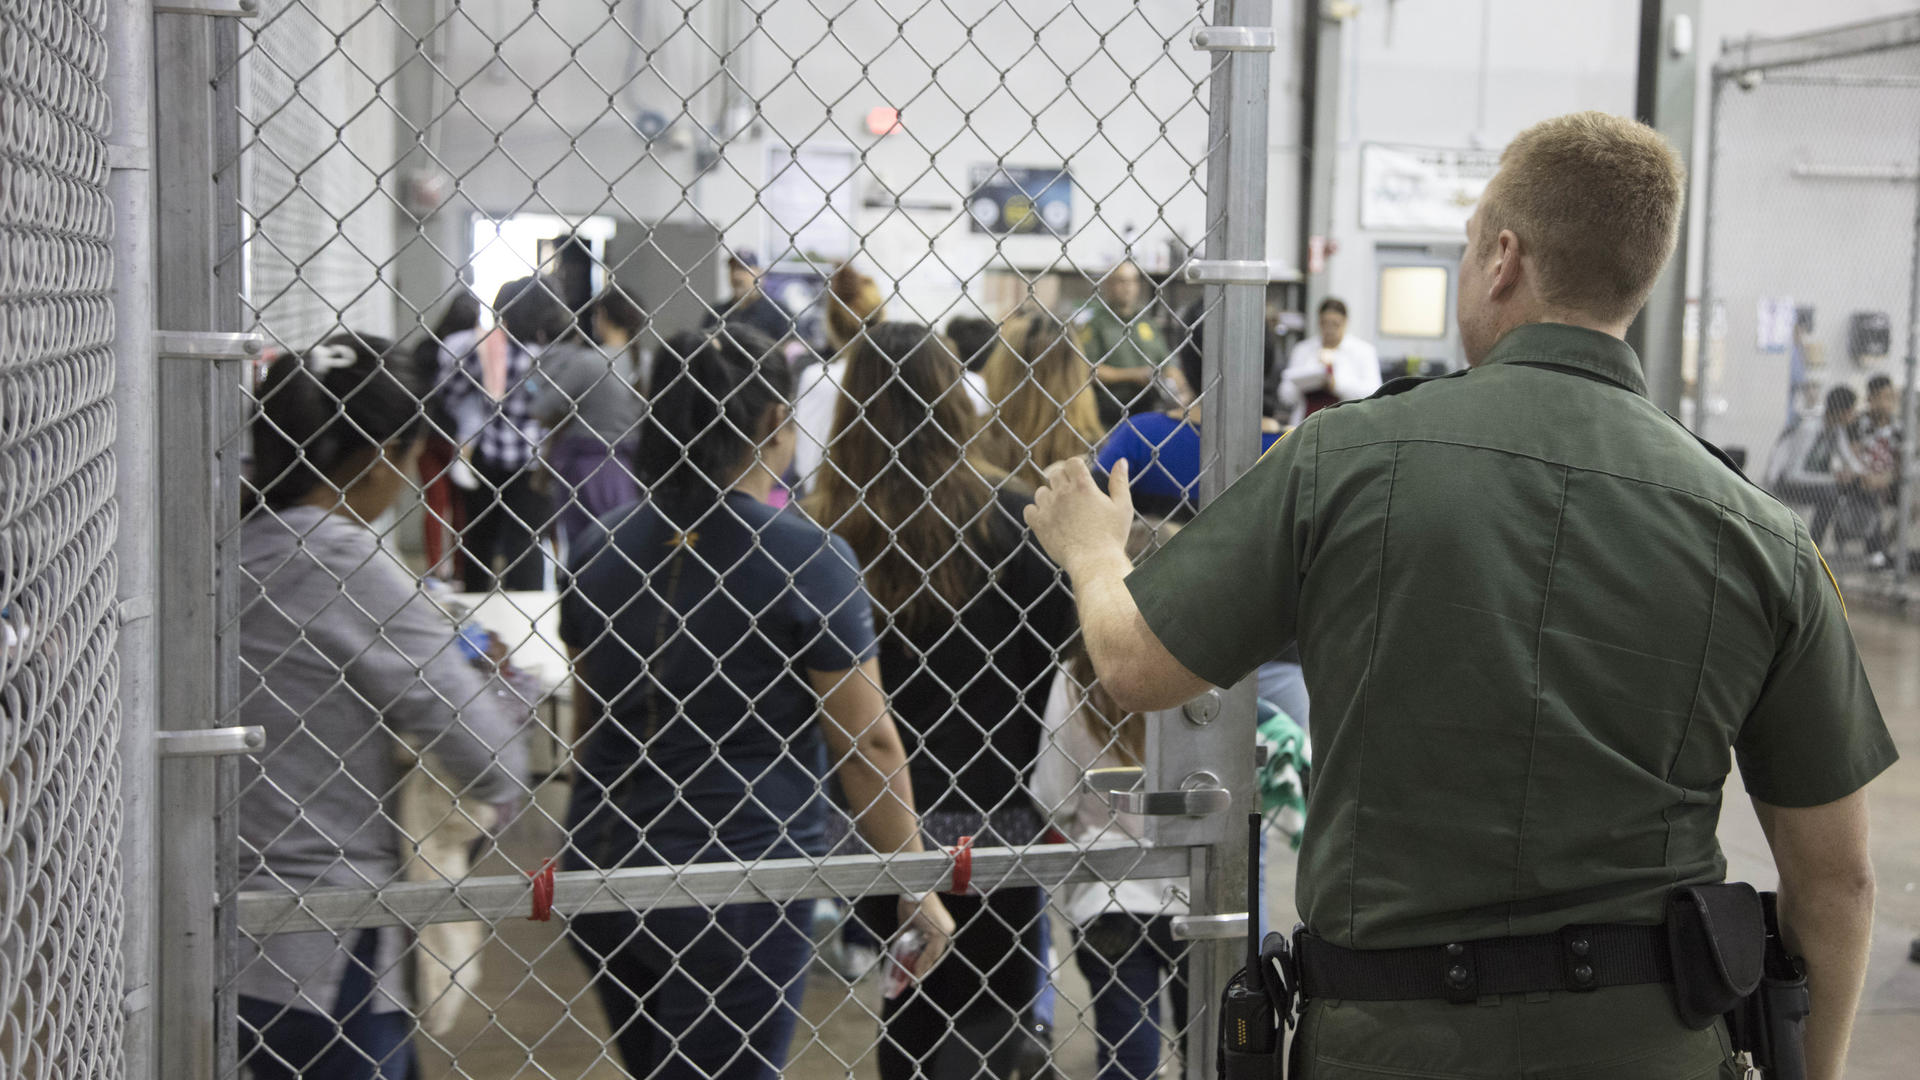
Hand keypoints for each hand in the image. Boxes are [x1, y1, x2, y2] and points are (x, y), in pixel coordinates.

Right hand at [897, 893, 955, 978]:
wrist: (913, 889)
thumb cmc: (910, 900)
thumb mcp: (908, 922)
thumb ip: (907, 934)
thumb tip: (899, 945)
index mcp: (943, 925)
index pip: (934, 948)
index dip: (926, 961)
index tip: (917, 972)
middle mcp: (947, 929)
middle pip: (935, 954)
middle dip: (923, 967)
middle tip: (914, 979)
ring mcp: (944, 931)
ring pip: (933, 955)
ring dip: (922, 968)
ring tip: (913, 979)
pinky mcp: (938, 933)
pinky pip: (929, 953)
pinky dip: (921, 964)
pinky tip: (915, 973)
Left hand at [1025, 457, 1132, 579]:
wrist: (1095, 563)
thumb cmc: (1112, 536)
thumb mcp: (1122, 507)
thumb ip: (1120, 481)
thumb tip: (1122, 460)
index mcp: (1083, 486)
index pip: (1072, 463)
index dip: (1076, 468)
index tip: (1080, 478)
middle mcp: (1063, 493)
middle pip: (1055, 474)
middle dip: (1063, 481)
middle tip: (1072, 496)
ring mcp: (1049, 508)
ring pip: (1041, 492)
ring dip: (1049, 496)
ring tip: (1062, 511)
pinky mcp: (1039, 525)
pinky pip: (1029, 510)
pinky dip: (1036, 512)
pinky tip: (1048, 519)